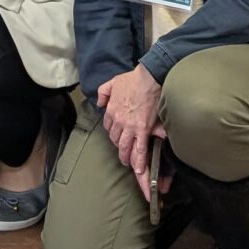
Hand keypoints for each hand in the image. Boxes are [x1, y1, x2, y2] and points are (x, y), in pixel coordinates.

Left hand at [96, 66, 166, 189]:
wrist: (148, 79)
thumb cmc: (132, 79)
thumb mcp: (112, 82)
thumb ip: (103, 92)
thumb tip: (100, 102)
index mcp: (111, 110)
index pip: (108, 126)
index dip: (112, 133)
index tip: (116, 136)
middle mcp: (118, 121)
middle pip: (115, 139)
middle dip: (118, 148)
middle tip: (122, 154)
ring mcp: (130, 127)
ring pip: (125, 146)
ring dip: (126, 157)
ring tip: (128, 164)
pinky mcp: (143, 130)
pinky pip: (140, 149)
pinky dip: (139, 160)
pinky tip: (138, 169)